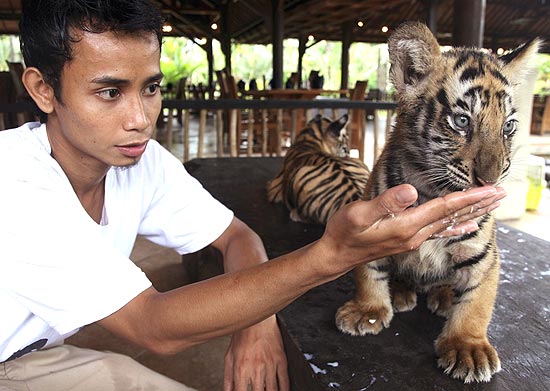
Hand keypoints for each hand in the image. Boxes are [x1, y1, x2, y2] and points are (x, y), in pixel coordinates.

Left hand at [223, 316, 288, 390]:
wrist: (257, 319)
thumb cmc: (242, 335)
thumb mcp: (229, 356)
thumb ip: (228, 377)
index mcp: (241, 368)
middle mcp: (256, 368)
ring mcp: (270, 364)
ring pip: (273, 390)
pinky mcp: (281, 359)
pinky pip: (285, 380)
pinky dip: (284, 389)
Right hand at [319, 184, 504, 272]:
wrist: (337, 255)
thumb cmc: (344, 232)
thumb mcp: (359, 213)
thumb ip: (386, 202)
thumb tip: (411, 190)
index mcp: (406, 226)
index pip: (444, 208)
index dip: (469, 197)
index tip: (491, 188)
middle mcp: (415, 235)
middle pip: (454, 217)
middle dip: (480, 205)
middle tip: (503, 193)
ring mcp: (413, 240)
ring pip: (450, 224)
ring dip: (472, 213)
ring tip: (492, 206)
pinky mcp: (408, 241)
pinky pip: (440, 231)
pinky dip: (457, 226)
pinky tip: (467, 227)